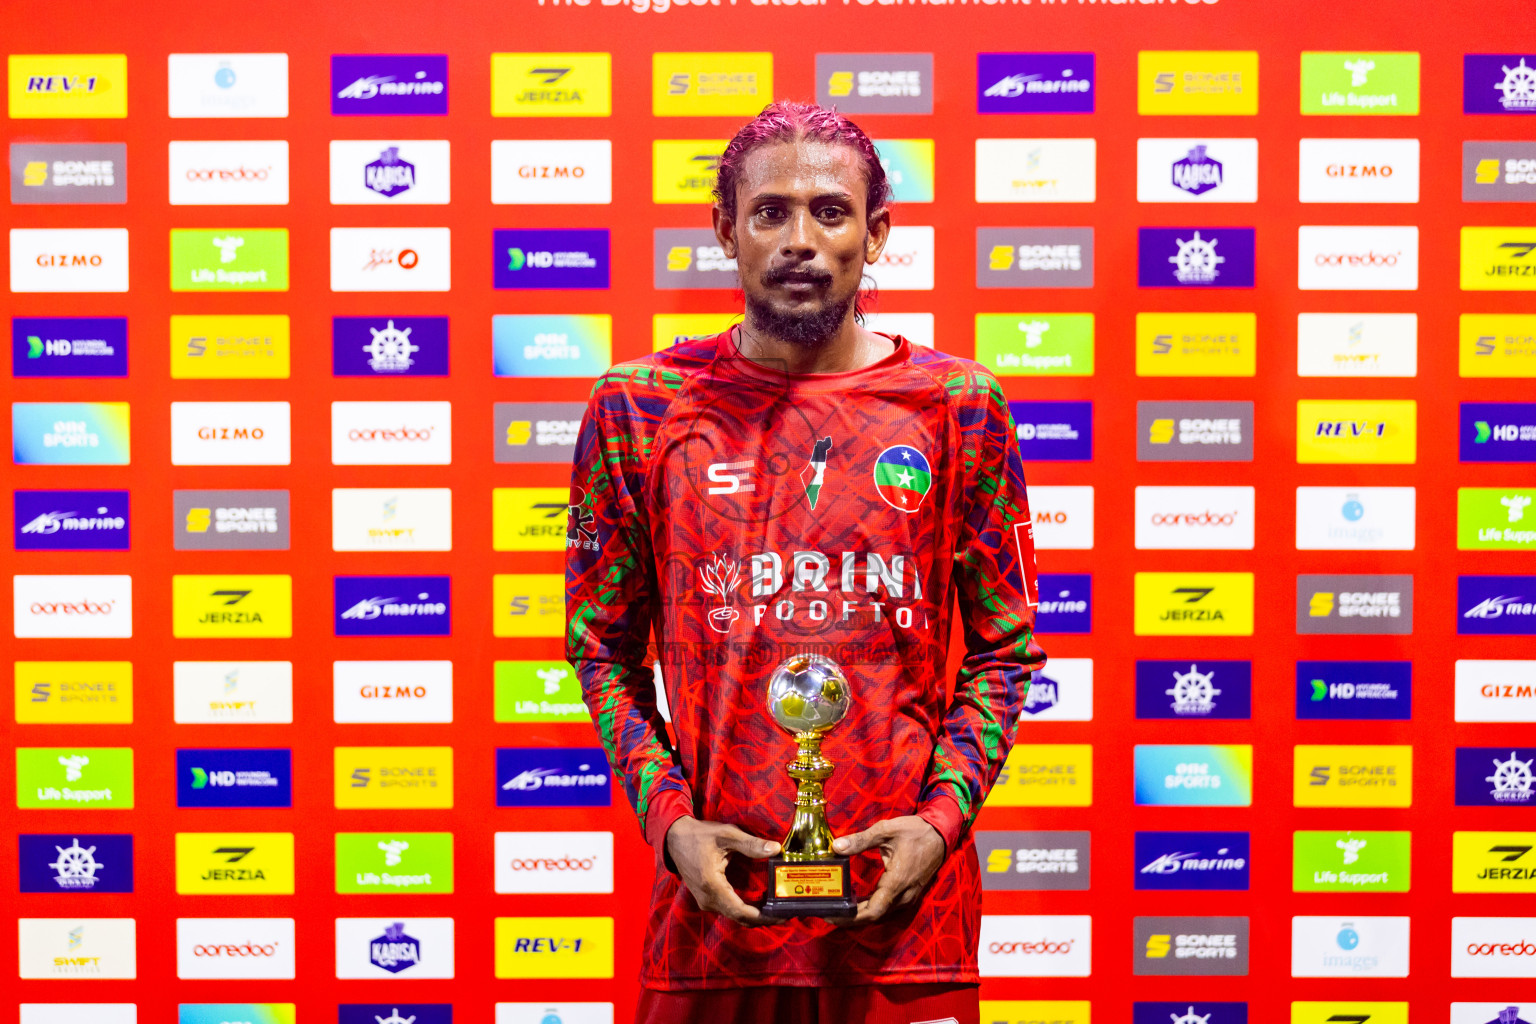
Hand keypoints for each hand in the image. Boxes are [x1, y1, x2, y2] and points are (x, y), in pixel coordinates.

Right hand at [664, 817, 780, 926]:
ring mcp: (705, 901)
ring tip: (777, 909)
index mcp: (712, 886)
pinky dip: (746, 910)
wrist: (675, 838)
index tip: (782, 916)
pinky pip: (729, 909)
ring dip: (755, 915)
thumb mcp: (726, 835)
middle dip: (764, 918)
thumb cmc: (699, 836)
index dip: (763, 917)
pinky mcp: (706, 899)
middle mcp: (708, 900)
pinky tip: (760, 903)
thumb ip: (751, 844)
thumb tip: (776, 849)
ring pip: (734, 915)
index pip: (741, 912)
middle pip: (740, 918)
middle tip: (786, 913)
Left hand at [830, 816, 946, 925]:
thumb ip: (860, 840)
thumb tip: (836, 847)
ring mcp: (908, 896)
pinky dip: (871, 907)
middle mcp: (903, 895)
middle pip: (874, 916)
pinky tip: (858, 901)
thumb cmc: (915, 832)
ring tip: (839, 907)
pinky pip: (887, 907)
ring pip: (881, 913)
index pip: (872, 911)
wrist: (941, 834)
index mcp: (897, 881)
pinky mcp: (909, 894)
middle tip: (828, 912)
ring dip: (860, 913)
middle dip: (851, 917)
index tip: (832, 915)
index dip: (851, 917)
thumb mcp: (886, 830)